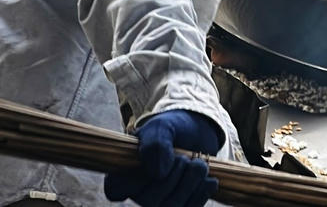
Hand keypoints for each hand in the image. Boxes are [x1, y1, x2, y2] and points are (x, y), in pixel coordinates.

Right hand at [104, 109, 221, 206]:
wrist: (196, 134)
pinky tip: (210, 180)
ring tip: (199, 164)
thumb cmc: (171, 129)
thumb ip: (155, 143)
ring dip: (189, 184)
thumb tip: (158, 173)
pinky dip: (201, 194)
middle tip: (184, 157)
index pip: (116, 189)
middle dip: (173, 176)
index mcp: (123, 174)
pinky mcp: (182, 206)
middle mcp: (138, 194)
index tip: (154, 164)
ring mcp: (160, 204)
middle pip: (150, 200)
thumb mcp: (162, 127)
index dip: (135, 180)